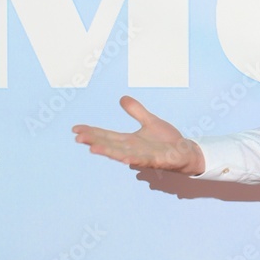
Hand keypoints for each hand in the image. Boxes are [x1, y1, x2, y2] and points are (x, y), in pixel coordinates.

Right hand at [72, 96, 204, 175]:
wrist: (185, 151)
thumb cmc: (166, 140)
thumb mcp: (150, 121)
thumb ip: (136, 111)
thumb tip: (122, 98)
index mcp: (129, 140)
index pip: (106, 135)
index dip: (91, 132)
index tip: (75, 128)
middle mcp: (132, 149)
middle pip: (110, 144)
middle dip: (94, 141)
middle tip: (78, 137)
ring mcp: (143, 156)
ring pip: (122, 154)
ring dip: (108, 151)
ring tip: (93, 148)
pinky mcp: (156, 161)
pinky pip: (144, 160)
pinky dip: (134, 159)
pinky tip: (124, 158)